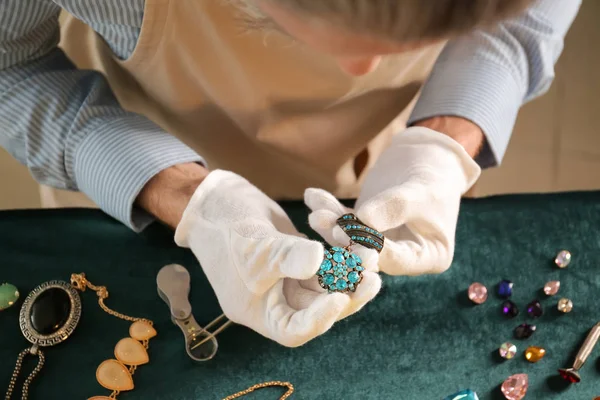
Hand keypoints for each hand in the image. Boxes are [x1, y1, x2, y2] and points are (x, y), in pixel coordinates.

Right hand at [175, 170, 380, 346]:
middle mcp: (278, 301)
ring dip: (349, 270)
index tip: (340, 299)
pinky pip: (326, 263)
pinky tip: (356, 239)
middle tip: (371, 277)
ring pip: (327, 283)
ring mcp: (290, 280)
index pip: (293, 330)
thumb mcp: (253, 245)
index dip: (319, 319)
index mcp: (260, 312)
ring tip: (370, 252)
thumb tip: (320, 259)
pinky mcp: (300, 259)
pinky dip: (340, 252)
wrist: (216, 203)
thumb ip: (286, 255)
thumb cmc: (224, 229)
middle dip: (346, 292)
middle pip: (318, 308)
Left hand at [305, 127, 480, 275]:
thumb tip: (363, 220)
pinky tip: (312, 197)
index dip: (372, 249)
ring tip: (314, 211)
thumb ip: (395, 207)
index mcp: (429, 258)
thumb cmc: (435, 176)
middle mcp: (405, 257)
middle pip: (370, 253)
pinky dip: (330, 209)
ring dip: (331, 224)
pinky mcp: (365, 229)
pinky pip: (346, 221)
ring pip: (352, 238)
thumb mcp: (421, 192)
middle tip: (321, 222)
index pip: (397, 259)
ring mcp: (383, 245)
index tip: (350, 233)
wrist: (430, 158)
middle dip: (343, 238)